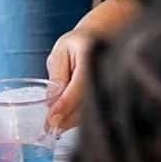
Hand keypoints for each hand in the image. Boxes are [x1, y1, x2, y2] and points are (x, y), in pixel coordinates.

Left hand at [45, 0, 160, 129]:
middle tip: (48, 128)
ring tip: (55, 126)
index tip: (50, 120)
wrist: (108, 33)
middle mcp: (104, 70)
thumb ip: (57, 74)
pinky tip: (68, 121)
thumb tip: (52, 102)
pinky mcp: (112, 90)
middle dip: (66, 119)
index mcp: (90, 56)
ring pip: (91, 110)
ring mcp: (110, 81)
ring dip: (73, 121)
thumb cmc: (80, 41)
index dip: (63, 108)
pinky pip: (95, 107)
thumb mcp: (62, 50)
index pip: (76, 90)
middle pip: (85, 105)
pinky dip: (81, 117)